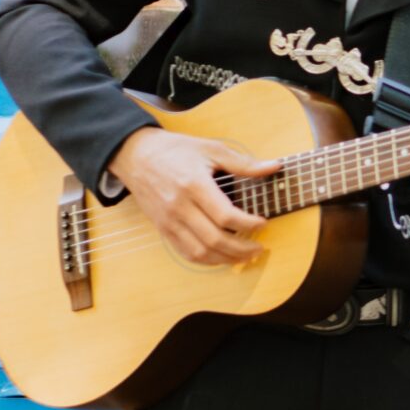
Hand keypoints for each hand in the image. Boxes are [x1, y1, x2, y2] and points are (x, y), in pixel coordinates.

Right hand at [110, 124, 278, 266]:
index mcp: (193, 185)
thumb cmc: (175, 150)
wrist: (135, 155)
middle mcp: (179, 207)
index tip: (263, 223)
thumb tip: (274, 166)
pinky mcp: (162, 228)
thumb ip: (243, 163)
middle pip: (214, 238)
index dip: (248, 224)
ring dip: (226, 259)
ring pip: (200, 251)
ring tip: (246, 256)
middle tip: (260, 247)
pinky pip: (185, 252)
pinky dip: (206, 260)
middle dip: (242, 248)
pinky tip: (222, 257)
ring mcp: (169, 221)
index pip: (224, 215)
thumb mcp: (211, 149)